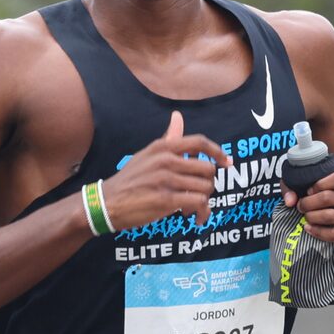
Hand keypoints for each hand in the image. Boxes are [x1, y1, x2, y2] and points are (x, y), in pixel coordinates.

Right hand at [102, 112, 224, 229]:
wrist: (107, 202)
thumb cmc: (130, 179)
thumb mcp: (147, 154)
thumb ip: (167, 138)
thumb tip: (178, 116)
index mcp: (163, 147)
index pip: (200, 142)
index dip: (218, 152)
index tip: (227, 162)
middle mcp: (166, 160)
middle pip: (208, 169)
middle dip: (208, 184)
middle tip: (199, 193)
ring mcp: (166, 180)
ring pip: (206, 188)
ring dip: (204, 201)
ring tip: (192, 207)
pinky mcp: (166, 199)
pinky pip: (198, 203)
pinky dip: (201, 212)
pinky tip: (193, 216)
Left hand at [284, 166, 333, 247]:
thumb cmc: (328, 205)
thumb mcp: (311, 190)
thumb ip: (295, 188)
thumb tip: (290, 200)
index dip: (319, 184)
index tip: (308, 191)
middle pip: (329, 197)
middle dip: (309, 203)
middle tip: (301, 207)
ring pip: (330, 215)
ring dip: (312, 217)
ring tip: (306, 217)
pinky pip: (333, 233)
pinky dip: (317, 231)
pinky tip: (309, 229)